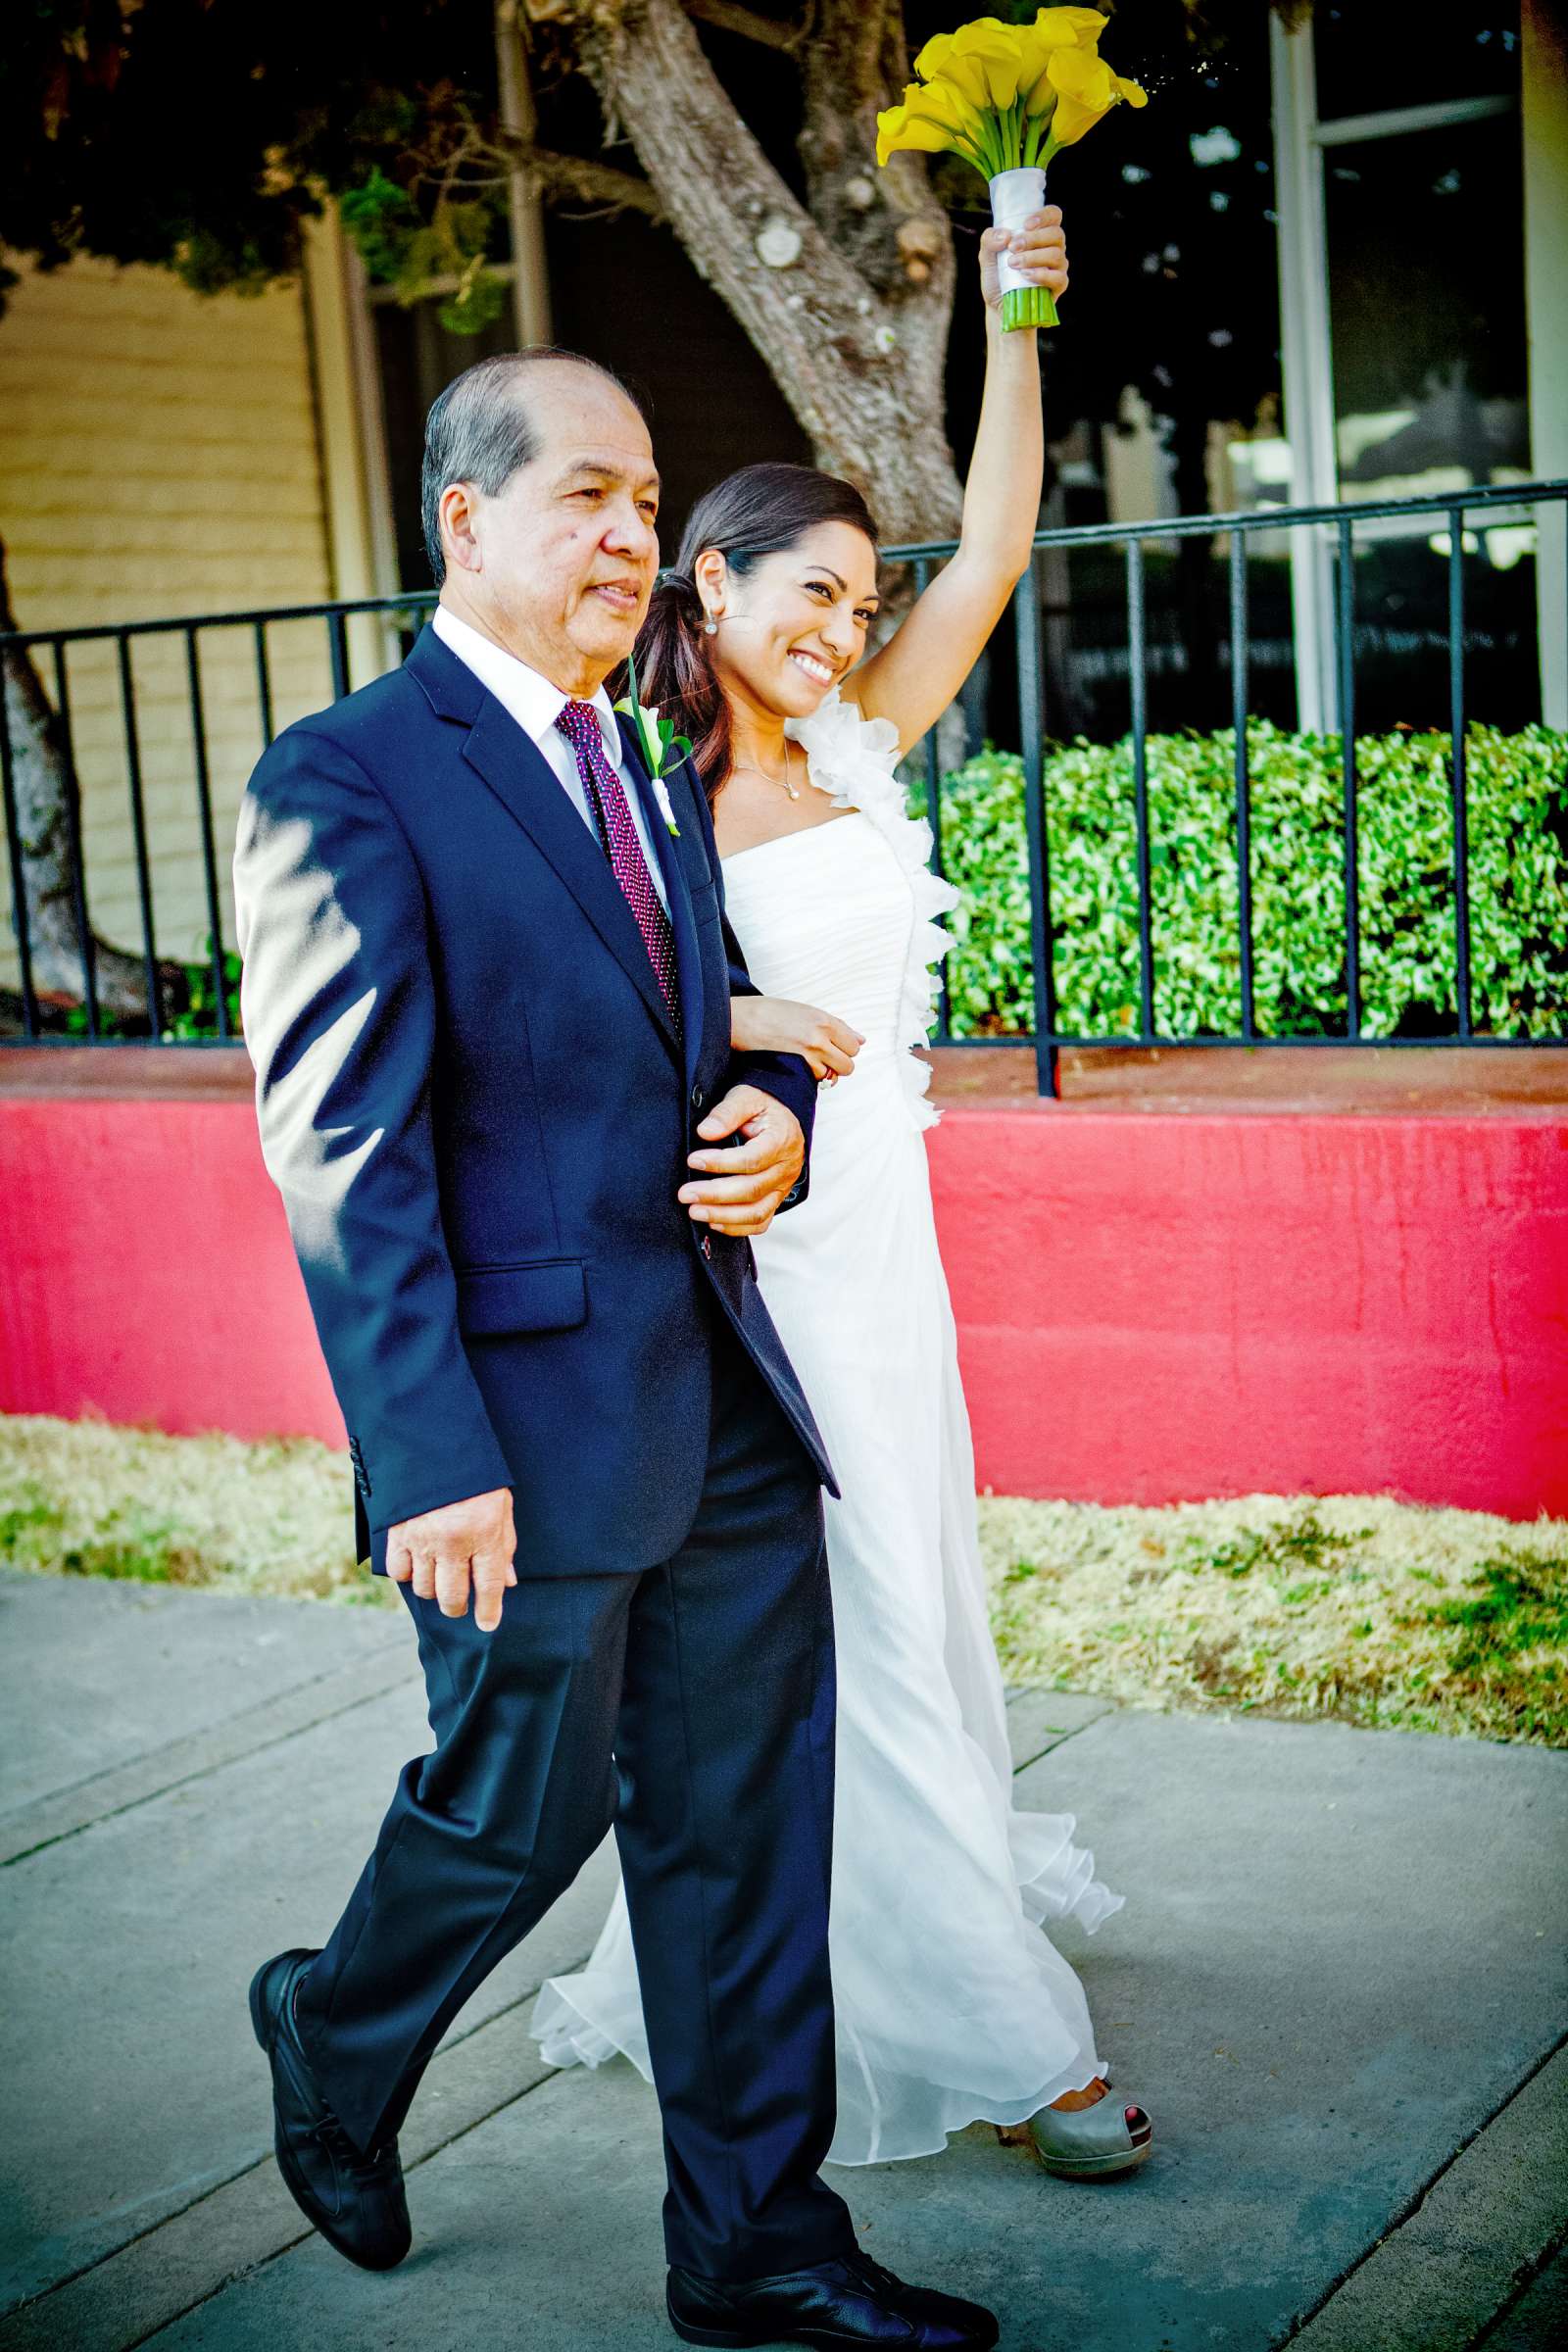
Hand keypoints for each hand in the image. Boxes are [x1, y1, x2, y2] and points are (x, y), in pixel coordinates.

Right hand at [386, 1486, 516, 1631]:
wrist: (434, 1444)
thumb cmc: (474, 1476)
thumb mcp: (500, 1506)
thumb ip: (503, 1546)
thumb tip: (507, 1582)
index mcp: (484, 1532)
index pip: (489, 1585)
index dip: (489, 1610)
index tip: (487, 1624)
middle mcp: (454, 1541)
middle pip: (453, 1596)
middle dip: (458, 1607)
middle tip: (459, 1605)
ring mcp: (423, 1539)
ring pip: (425, 1589)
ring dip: (433, 1590)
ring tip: (439, 1578)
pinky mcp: (399, 1534)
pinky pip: (399, 1572)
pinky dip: (408, 1574)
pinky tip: (417, 1565)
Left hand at [679, 1084, 805, 1236]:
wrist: (780, 1119)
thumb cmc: (761, 1108)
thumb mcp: (745, 1097)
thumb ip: (727, 1112)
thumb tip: (705, 1131)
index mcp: (782, 1140)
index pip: (751, 1160)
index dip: (720, 1163)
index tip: (693, 1160)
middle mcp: (786, 1168)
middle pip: (752, 1190)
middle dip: (715, 1195)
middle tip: (685, 1194)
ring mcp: (782, 1188)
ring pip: (756, 1212)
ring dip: (723, 1216)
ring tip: (694, 1212)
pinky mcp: (775, 1200)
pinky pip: (760, 1222)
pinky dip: (737, 1228)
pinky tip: (713, 1223)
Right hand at [731, 993, 863, 1082]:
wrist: (740, 1020)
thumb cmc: (771, 1013)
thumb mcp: (807, 1012)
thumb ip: (837, 1026)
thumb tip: (862, 1040)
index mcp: (825, 1020)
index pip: (854, 1045)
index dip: (844, 1049)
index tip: (832, 1048)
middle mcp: (820, 1037)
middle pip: (848, 1064)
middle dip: (837, 1064)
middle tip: (821, 1058)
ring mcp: (808, 1054)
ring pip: (832, 1076)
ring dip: (822, 1072)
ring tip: (804, 1060)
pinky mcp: (795, 1067)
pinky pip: (814, 1080)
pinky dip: (807, 1076)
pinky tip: (795, 1065)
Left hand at [980, 206, 1067, 311]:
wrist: (998, 307)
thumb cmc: (997, 277)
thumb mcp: (987, 256)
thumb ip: (989, 240)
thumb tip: (1005, 235)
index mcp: (1040, 234)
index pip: (1053, 215)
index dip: (1044, 216)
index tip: (1025, 225)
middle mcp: (1053, 247)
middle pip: (1056, 234)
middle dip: (1033, 239)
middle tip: (1012, 248)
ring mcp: (1058, 266)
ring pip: (1056, 254)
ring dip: (1033, 257)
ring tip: (1013, 264)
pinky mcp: (1058, 286)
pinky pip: (1058, 277)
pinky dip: (1042, 275)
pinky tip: (1026, 276)